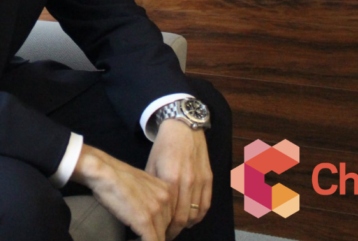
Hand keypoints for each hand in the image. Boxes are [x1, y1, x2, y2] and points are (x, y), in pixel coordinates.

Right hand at [70, 145, 173, 240]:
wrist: (103, 172)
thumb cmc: (117, 177)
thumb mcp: (144, 184)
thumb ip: (154, 197)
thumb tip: (152, 213)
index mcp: (168, 189)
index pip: (171, 217)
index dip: (160, 227)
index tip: (149, 230)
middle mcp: (166, 198)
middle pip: (167, 227)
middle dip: (154, 234)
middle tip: (140, 235)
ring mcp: (156, 210)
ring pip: (160, 237)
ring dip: (147, 239)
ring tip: (133, 237)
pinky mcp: (144, 220)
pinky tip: (130, 240)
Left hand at [146, 119, 212, 237]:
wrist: (183, 128)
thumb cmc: (163, 147)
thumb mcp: (151, 165)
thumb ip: (152, 188)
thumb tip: (148, 208)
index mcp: (170, 180)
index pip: (170, 214)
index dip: (165, 228)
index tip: (158, 233)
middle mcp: (188, 182)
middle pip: (184, 218)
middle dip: (175, 230)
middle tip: (167, 235)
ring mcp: (200, 181)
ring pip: (196, 214)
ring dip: (187, 225)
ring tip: (177, 228)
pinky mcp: (209, 179)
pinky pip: (206, 205)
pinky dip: (199, 215)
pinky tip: (191, 219)